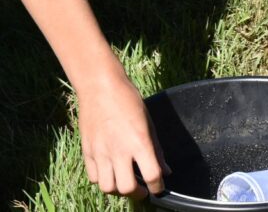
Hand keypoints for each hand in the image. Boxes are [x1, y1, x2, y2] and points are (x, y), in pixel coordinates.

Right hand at [78, 73, 166, 199]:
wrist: (101, 88)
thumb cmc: (129, 101)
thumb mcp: (149, 123)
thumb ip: (157, 149)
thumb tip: (166, 170)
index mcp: (139, 143)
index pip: (152, 175)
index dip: (158, 186)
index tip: (159, 188)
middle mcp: (119, 151)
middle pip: (127, 189)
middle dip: (139, 194)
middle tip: (143, 190)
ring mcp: (100, 153)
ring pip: (108, 188)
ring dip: (118, 190)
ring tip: (126, 183)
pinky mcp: (87, 152)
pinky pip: (94, 177)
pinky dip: (103, 180)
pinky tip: (111, 172)